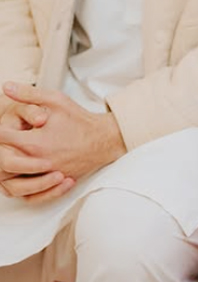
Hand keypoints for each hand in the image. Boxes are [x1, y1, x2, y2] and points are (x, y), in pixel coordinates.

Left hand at [0, 82, 125, 202]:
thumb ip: (28, 94)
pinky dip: (22, 186)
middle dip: (0, 150)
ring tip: (8, 158)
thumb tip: (7, 87)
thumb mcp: (55, 100)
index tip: (0, 126)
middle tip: (1, 142)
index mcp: (34, 143)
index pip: (2, 138)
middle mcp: (37, 163)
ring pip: (13, 182)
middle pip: (3, 162)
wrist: (102, 139)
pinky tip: (22, 176)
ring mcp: (45, 176)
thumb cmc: (79, 120)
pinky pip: (30, 194)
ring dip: (8, 170)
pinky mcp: (52, 184)